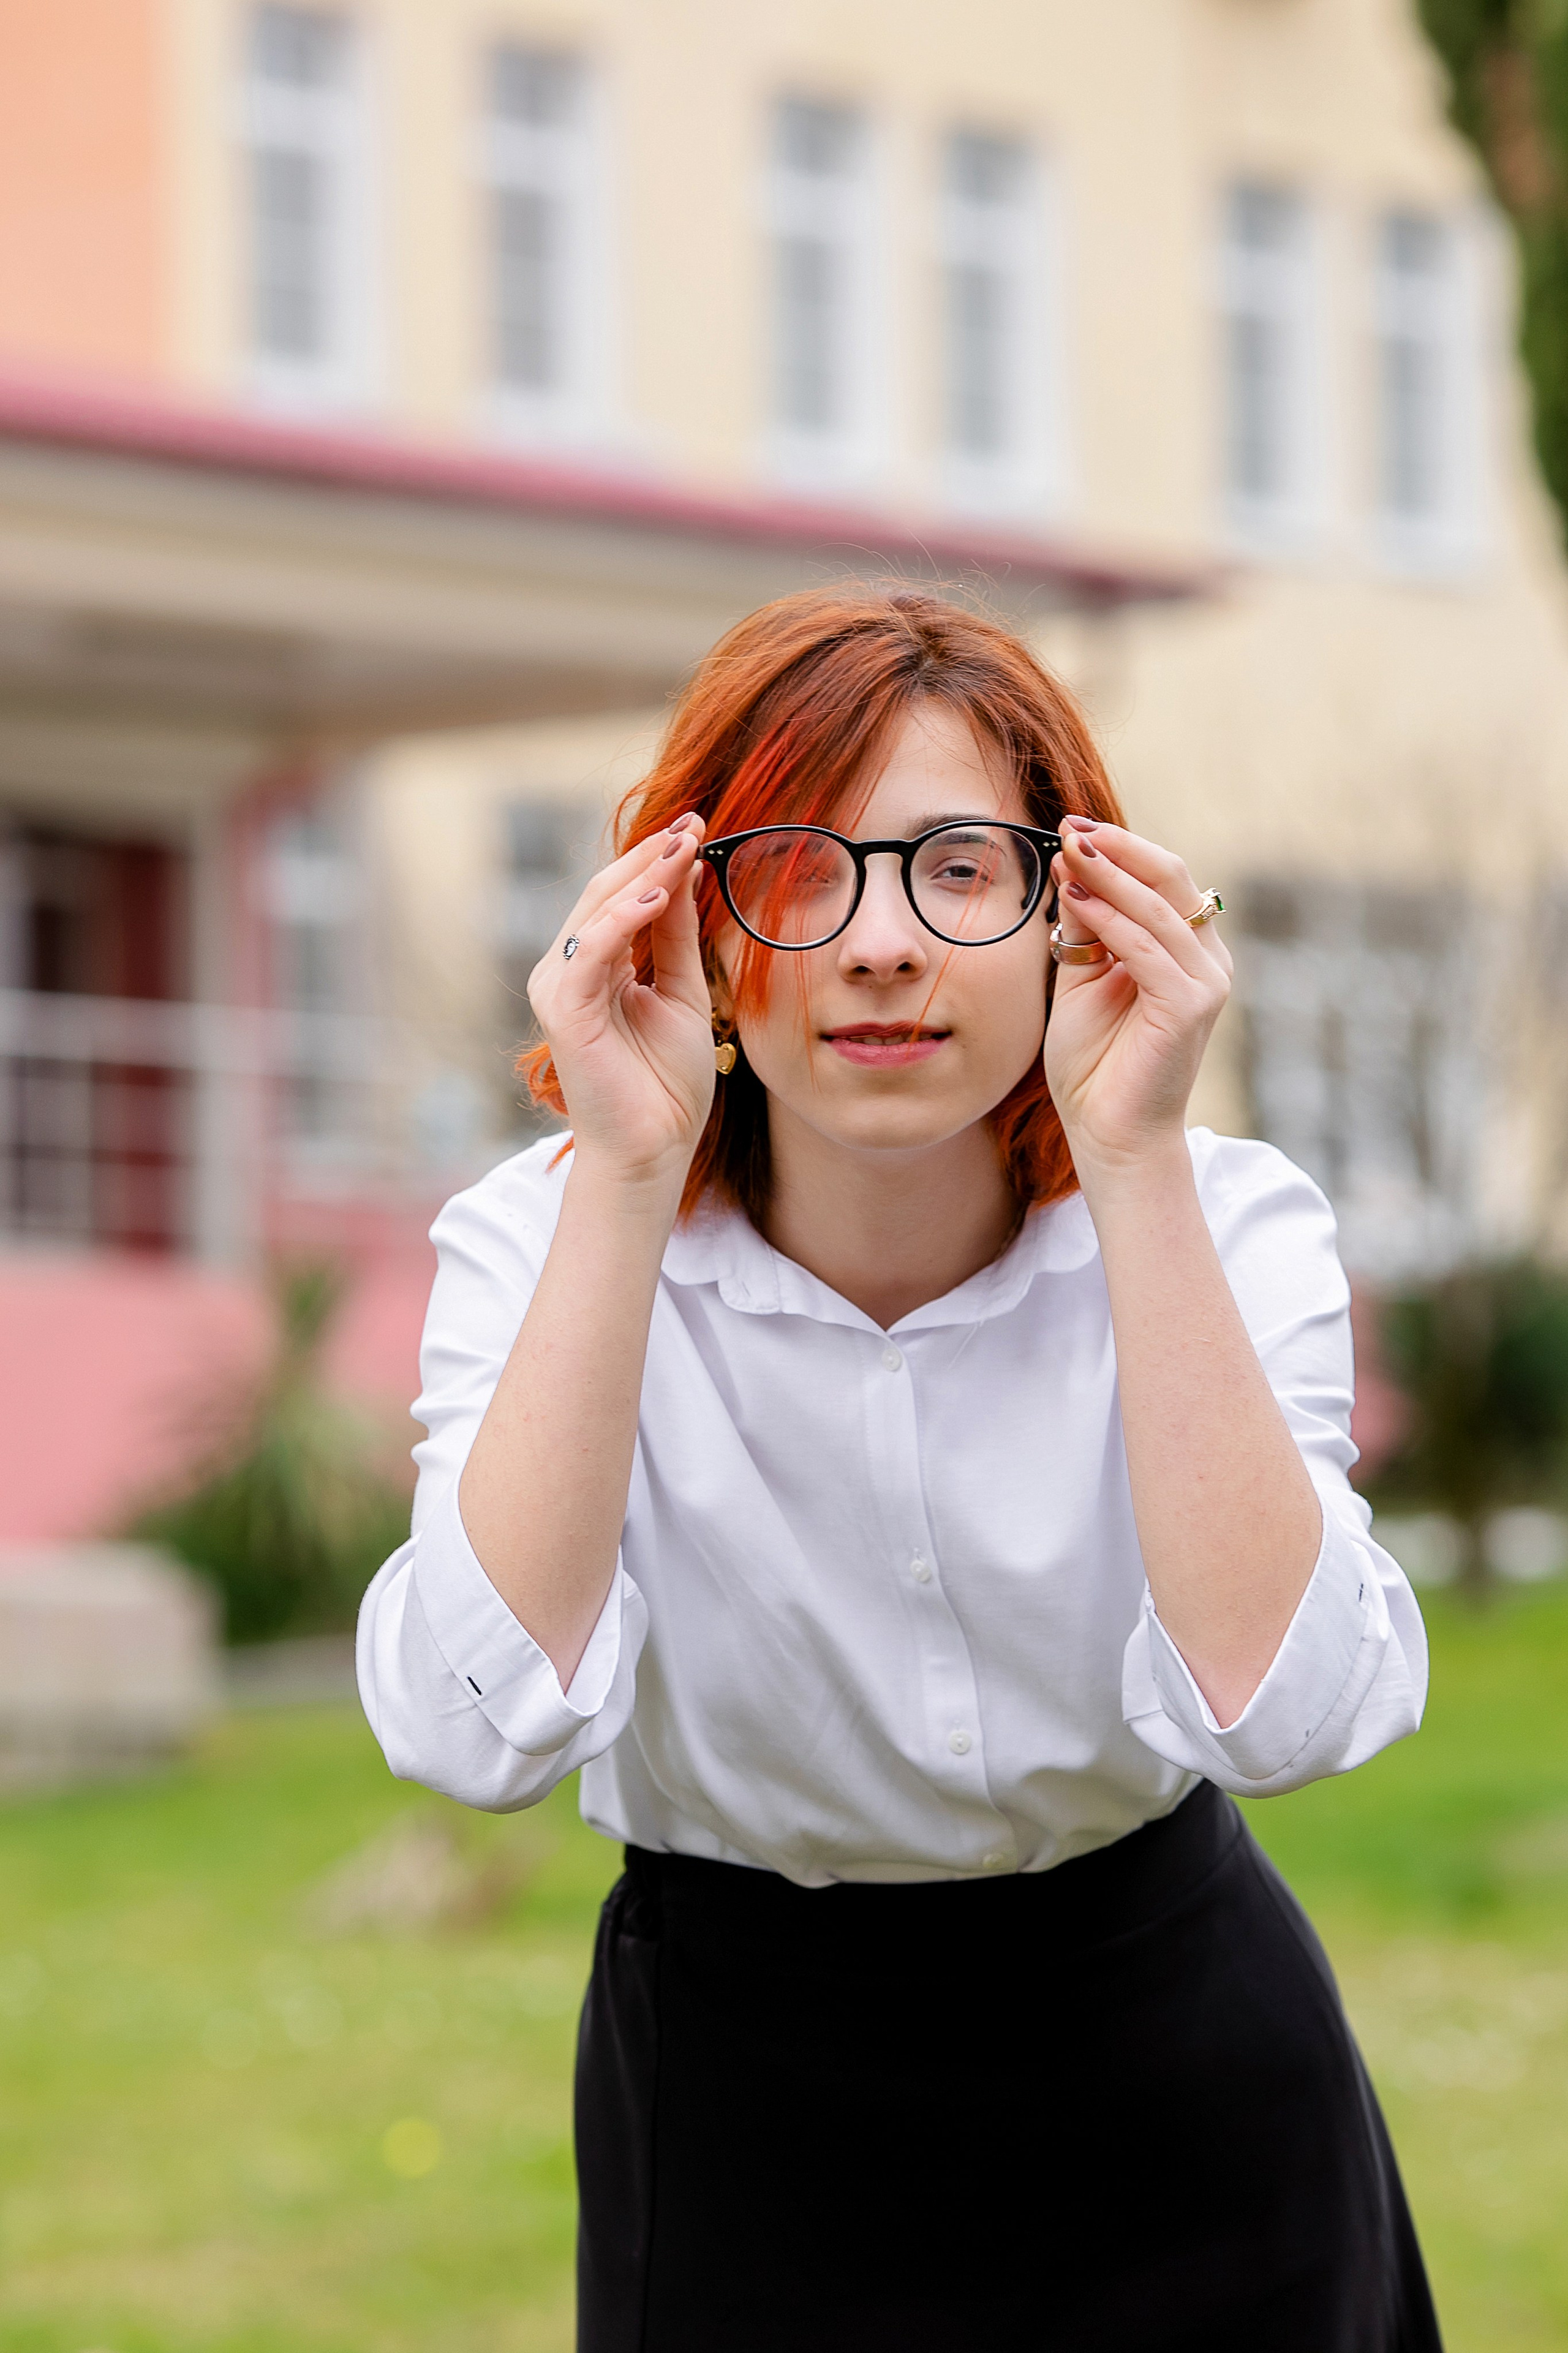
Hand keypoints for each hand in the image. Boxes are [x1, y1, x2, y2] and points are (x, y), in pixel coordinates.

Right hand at [527, 814, 713, 1191]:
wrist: (655, 1147)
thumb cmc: (666, 1082)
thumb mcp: (683, 993)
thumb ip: (677, 937)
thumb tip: (687, 873)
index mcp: (596, 964)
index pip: (622, 897)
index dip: (658, 860)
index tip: (698, 826)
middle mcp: (570, 968)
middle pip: (606, 893)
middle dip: (651, 855)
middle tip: (694, 822)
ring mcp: (561, 986)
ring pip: (597, 912)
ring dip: (642, 875)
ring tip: (684, 846)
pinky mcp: (563, 1008)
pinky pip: (591, 950)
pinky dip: (623, 920)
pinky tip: (657, 897)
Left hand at [1042, 817, 1230, 1182]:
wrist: (1108, 1132)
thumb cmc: (1095, 1063)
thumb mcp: (1081, 978)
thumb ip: (1083, 927)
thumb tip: (1071, 863)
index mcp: (1186, 950)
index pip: (1161, 880)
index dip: (1119, 849)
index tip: (1070, 827)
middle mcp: (1206, 960)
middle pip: (1170, 880)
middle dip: (1118, 849)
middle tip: (1070, 827)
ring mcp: (1205, 981)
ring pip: (1158, 908)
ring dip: (1109, 875)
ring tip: (1067, 852)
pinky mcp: (1191, 1005)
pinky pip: (1148, 949)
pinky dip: (1110, 921)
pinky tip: (1075, 900)